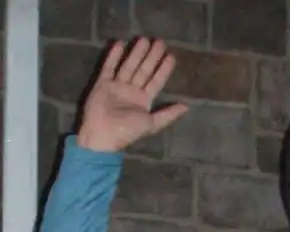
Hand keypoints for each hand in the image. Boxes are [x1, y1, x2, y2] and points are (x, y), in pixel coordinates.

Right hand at [77, 37, 188, 153]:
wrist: (103, 135)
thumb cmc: (128, 131)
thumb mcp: (152, 124)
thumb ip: (168, 114)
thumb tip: (187, 106)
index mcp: (144, 101)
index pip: (156, 81)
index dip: (163, 69)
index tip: (171, 56)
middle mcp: (132, 92)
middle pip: (144, 71)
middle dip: (152, 57)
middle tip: (160, 42)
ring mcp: (117, 87)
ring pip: (129, 66)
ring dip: (136, 53)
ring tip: (144, 39)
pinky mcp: (103, 84)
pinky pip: (109, 67)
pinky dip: (114, 57)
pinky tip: (120, 44)